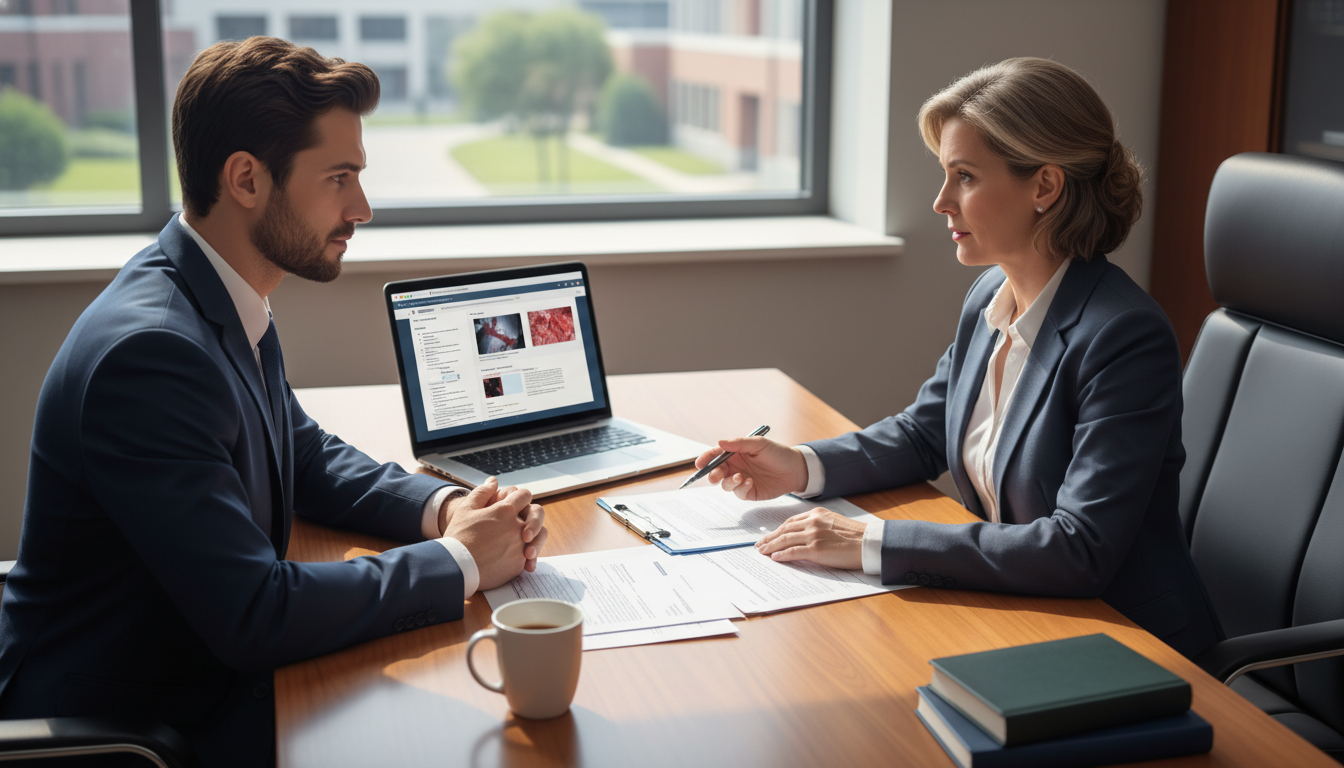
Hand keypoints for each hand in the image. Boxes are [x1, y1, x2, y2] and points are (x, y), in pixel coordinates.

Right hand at [442, 477, 548, 589]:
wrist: (455, 566)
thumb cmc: (459, 536)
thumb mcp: (466, 508)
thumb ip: (482, 492)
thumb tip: (493, 481)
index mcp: (505, 510)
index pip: (524, 495)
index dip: (520, 497)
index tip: (515, 503)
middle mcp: (517, 526)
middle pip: (537, 514)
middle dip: (533, 517)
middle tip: (522, 524)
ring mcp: (520, 546)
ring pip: (536, 537)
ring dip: (529, 537)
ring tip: (516, 543)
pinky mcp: (518, 564)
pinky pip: (527, 557)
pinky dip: (522, 556)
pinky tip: (509, 559)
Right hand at [694, 436, 808, 500]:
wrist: (795, 469)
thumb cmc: (778, 453)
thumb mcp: (758, 444)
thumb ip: (738, 443)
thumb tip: (720, 442)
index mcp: (735, 453)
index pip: (715, 455)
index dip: (705, 459)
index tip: (699, 464)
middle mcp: (736, 466)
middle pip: (716, 472)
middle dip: (713, 475)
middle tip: (716, 476)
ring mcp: (741, 480)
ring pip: (724, 484)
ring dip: (728, 482)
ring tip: (739, 477)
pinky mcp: (749, 491)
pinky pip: (738, 493)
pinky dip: (740, 488)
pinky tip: (749, 482)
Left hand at [755, 509, 864, 569]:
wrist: (869, 543)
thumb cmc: (856, 535)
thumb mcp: (834, 522)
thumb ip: (819, 525)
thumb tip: (804, 536)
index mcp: (817, 514)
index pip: (791, 522)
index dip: (778, 530)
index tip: (771, 535)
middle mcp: (812, 522)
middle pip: (784, 530)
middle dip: (770, 538)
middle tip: (760, 545)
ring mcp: (813, 535)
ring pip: (784, 540)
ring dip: (771, 546)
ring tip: (762, 552)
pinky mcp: (815, 550)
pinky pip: (792, 552)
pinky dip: (781, 555)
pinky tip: (774, 558)